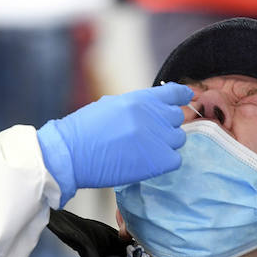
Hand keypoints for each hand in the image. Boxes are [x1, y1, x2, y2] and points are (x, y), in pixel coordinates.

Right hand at [37, 84, 190, 204]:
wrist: (70, 153)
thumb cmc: (83, 130)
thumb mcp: (111, 106)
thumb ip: (136, 106)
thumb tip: (152, 110)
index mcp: (140, 99)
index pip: (173, 93)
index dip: (181, 96)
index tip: (186, 99)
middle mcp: (152, 115)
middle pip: (177, 118)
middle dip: (166, 125)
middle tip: (150, 135)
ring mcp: (156, 138)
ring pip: (178, 139)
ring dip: (166, 144)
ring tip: (145, 151)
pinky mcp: (157, 161)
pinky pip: (175, 160)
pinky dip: (165, 162)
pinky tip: (148, 163)